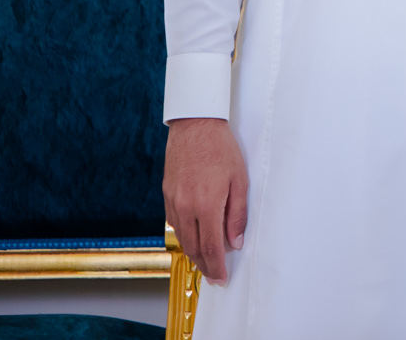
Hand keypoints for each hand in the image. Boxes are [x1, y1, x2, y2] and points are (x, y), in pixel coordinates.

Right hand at [162, 118, 247, 282]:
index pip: (211, 247)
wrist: (194, 126)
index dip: (217, 266)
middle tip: (214, 277)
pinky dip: (184, 236)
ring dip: (194, 253)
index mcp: (206, 205)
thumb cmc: (221, 149)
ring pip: (182, 238)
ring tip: (205, 263)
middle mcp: (186, 208)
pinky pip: (174, 224)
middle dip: (205, 266)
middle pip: (194, 247)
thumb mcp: (239, 180)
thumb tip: (235, 242)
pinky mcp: (166, 196)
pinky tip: (192, 239)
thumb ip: (237, 214)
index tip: (222, 278)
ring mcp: (173, 202)